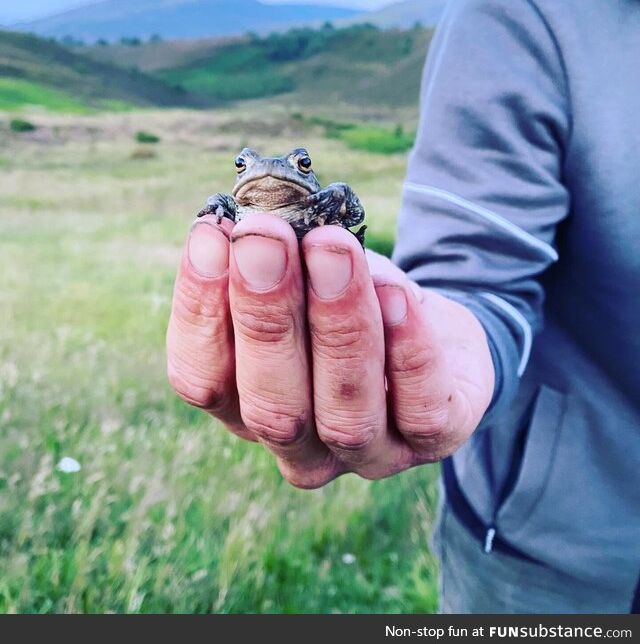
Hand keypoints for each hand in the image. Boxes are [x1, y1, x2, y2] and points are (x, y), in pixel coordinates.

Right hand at [166, 213, 494, 487]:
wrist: (421, 320)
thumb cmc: (345, 296)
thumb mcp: (303, 274)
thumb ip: (276, 261)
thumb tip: (250, 219)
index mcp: (245, 409)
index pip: (203, 378)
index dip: (201, 309)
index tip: (213, 235)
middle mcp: (298, 446)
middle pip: (272, 407)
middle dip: (267, 317)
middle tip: (267, 239)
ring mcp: (367, 454)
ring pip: (344, 414)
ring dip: (336, 325)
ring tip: (333, 249)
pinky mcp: (431, 439)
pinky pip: (419, 407)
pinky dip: (407, 349)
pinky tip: (396, 293)